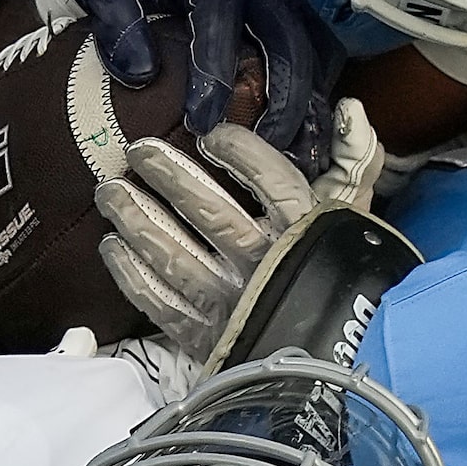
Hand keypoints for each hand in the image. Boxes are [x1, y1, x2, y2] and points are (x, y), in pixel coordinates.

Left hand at [57, 0, 341, 158]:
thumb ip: (116, 22)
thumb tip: (141, 74)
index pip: (221, 39)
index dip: (213, 90)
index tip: (201, 132)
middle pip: (289, 48)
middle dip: (283, 105)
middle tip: (263, 154)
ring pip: (316, 51)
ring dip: (310, 103)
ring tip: (294, 153)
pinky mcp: (291, 4)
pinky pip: (321, 48)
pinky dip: (319, 89)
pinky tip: (305, 128)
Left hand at [92, 100, 378, 354]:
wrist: (346, 355)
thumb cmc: (348, 276)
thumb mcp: (356, 214)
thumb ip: (355, 160)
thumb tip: (350, 110)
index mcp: (305, 230)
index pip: (268, 179)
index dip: (239, 151)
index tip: (211, 136)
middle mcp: (264, 262)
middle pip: (209, 212)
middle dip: (169, 178)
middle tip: (139, 150)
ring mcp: (233, 301)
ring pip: (175, 256)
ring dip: (137, 222)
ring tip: (109, 192)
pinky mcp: (209, 336)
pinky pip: (162, 304)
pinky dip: (133, 277)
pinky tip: (113, 249)